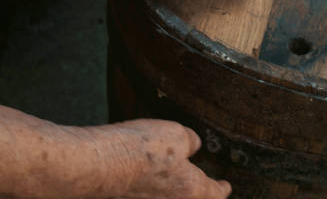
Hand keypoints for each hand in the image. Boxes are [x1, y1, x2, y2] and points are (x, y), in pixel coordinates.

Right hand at [88, 119, 230, 198]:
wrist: (100, 164)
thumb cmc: (140, 151)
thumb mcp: (176, 134)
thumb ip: (190, 141)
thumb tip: (192, 145)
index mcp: (191, 190)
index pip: (216, 194)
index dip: (222, 188)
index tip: (226, 185)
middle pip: (192, 198)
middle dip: (195, 189)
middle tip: (199, 179)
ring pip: (168, 197)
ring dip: (171, 187)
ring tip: (167, 169)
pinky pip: (148, 194)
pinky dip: (150, 183)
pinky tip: (141, 169)